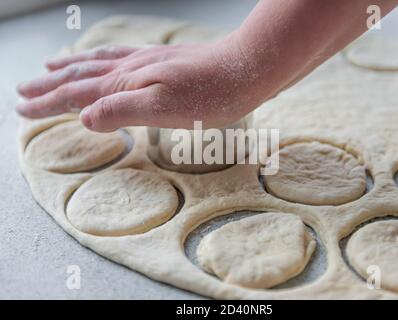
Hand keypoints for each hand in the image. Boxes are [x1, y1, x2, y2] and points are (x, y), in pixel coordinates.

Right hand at [16, 37, 261, 131]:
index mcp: (128, 84)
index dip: (48, 104)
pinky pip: (122, 57)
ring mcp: (148, 62)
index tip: (22, 109)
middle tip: (23, 91)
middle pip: (80, 76)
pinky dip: (104, 59)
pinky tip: (109, 61)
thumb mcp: (165, 110)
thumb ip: (122, 111)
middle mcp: (133, 69)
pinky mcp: (164, 61)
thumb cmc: (211, 94)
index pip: (76, 95)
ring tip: (51, 67)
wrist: (248, 68)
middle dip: (49, 86)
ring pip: (98, 63)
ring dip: (71, 68)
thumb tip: (83, 118)